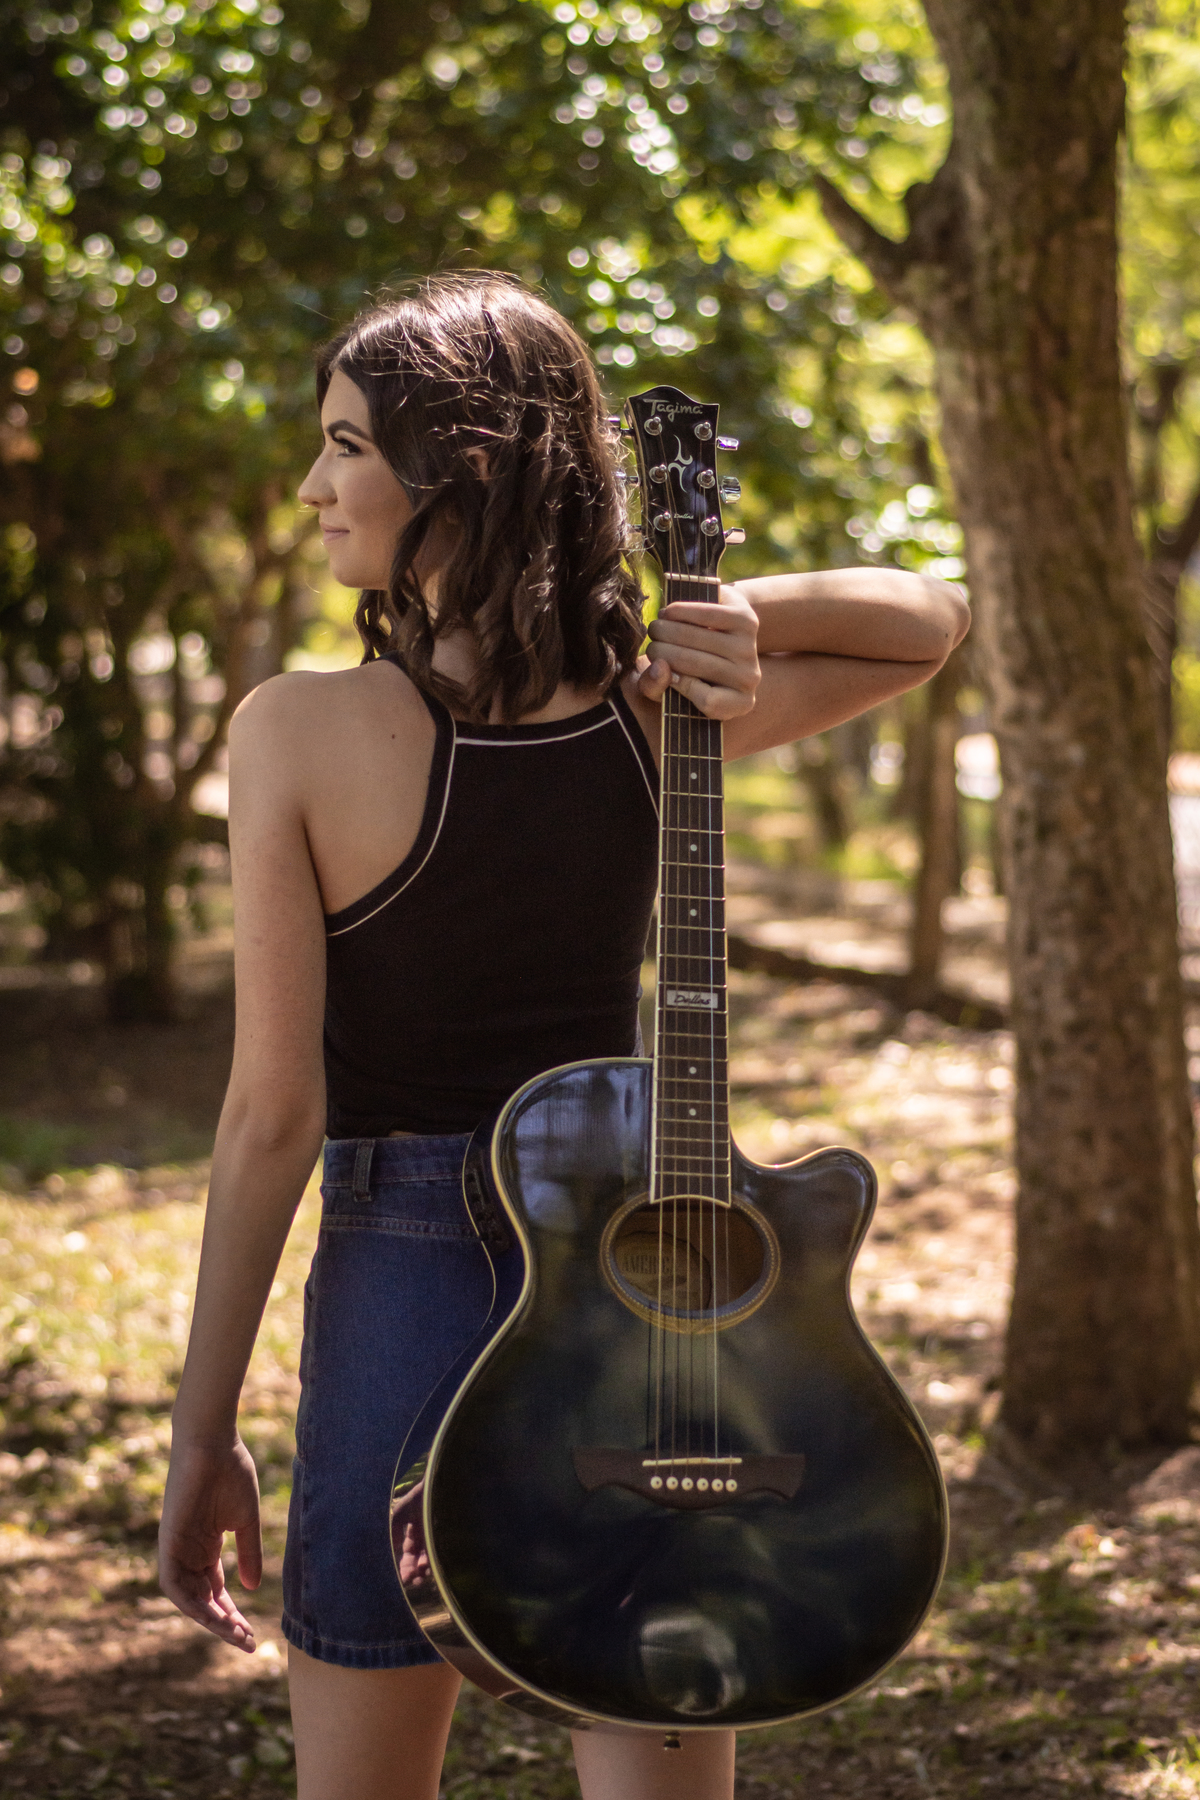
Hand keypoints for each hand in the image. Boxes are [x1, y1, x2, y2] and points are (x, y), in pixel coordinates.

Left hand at [159, 1436, 262, 1652]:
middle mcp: (189, 1553)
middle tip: (246, 1643)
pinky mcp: (168, 1542)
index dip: (232, 1615)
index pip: (216, 1592)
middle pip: (204, 1601)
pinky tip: (209, 1615)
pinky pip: (172, 1582)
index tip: (251, 1635)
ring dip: (209, 1620)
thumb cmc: (231, 1472)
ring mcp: (177, 1549)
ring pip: (188, 1599)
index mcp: (207, 1547)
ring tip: (234, 1634)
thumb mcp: (246, 1521)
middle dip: (224, 1624)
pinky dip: (189, 1601)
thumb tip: (252, 1588)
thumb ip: (249, 1553)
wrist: (213, 1442)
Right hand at [636, 584, 759, 718]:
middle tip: (649, 646)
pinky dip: (682, 612)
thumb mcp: (669, 688)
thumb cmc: (689, 670)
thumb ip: (655, 687)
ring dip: (667, 630)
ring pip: (698, 638)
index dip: (679, 686)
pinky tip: (668, 612)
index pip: (710, 702)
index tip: (666, 674)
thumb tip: (659, 667)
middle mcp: (750, 679)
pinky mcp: (747, 620)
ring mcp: (750, 649)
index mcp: (738, 704)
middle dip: (661, 651)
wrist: (722, 635)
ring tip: (655, 629)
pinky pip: (707, 615)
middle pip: (696, 664)